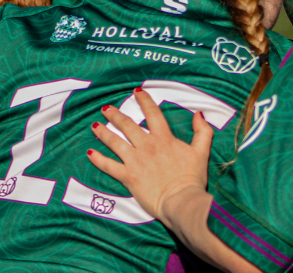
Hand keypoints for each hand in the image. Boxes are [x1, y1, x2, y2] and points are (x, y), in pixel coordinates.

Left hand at [87, 87, 213, 220]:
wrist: (182, 201)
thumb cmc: (192, 178)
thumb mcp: (201, 152)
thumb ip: (202, 132)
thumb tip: (199, 114)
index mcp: (164, 138)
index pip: (152, 113)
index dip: (144, 100)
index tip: (136, 91)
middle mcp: (146, 146)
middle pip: (127, 125)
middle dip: (115, 115)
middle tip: (106, 108)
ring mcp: (135, 160)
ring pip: (115, 142)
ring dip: (103, 132)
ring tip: (94, 125)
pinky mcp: (128, 176)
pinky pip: (108, 166)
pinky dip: (97, 159)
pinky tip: (89, 152)